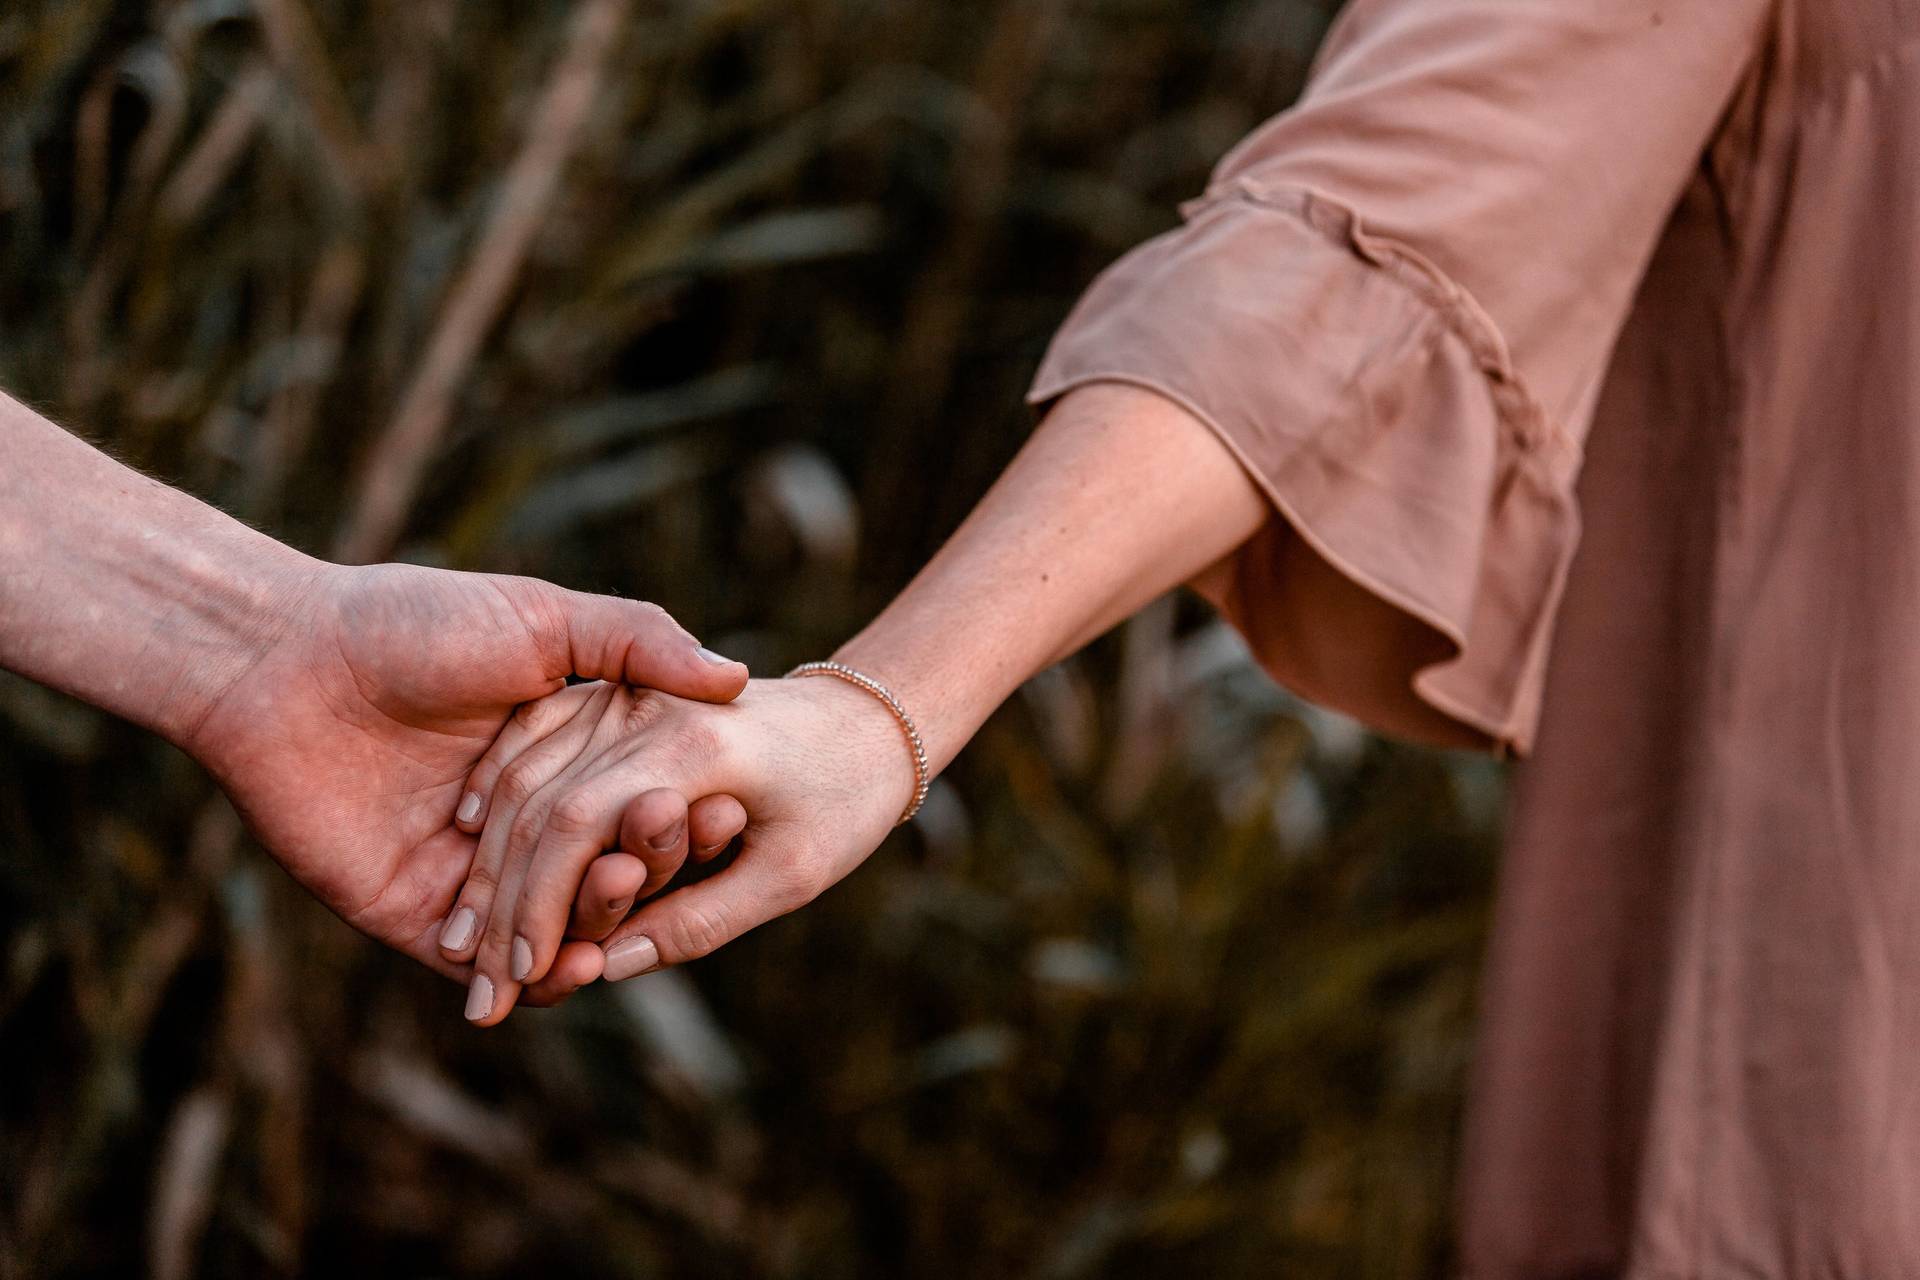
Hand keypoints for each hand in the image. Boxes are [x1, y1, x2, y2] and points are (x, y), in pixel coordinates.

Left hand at [185, 561, 749, 1003]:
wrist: (284, 661)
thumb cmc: (413, 624)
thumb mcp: (546, 618)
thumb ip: (640, 643)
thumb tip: (737, 678)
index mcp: (556, 755)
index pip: (634, 805)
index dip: (678, 817)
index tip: (722, 813)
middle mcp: (516, 820)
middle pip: (599, 872)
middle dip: (640, 876)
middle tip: (661, 856)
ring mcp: (467, 873)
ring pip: (548, 927)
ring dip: (593, 930)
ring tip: (620, 918)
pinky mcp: (412, 915)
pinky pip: (481, 966)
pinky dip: (530, 978)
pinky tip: (570, 967)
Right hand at [455, 676, 914, 1024]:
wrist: (869, 720)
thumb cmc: (845, 804)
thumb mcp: (790, 876)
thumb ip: (701, 921)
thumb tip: (609, 968)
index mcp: (690, 748)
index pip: (576, 827)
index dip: (537, 907)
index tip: (516, 978)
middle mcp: (647, 708)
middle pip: (538, 803)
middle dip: (498, 901)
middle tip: (473, 986)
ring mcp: (627, 690)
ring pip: (525, 770)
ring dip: (485, 854)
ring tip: (457, 938)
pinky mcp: (618, 688)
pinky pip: (535, 734)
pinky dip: (496, 785)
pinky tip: (466, 836)